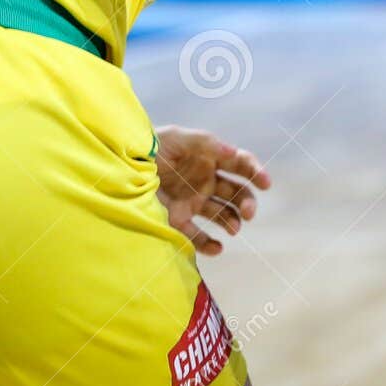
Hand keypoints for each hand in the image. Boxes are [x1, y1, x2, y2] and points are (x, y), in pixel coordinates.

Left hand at [155, 126, 271, 255]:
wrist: (121, 164)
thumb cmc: (150, 145)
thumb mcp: (178, 138)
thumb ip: (206, 144)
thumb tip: (232, 152)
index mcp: (210, 158)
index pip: (241, 164)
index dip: (256, 172)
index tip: (265, 184)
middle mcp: (206, 181)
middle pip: (236, 193)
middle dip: (247, 202)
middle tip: (248, 213)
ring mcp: (193, 201)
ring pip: (223, 215)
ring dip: (233, 222)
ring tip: (233, 228)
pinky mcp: (177, 220)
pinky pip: (198, 236)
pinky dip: (210, 245)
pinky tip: (218, 248)